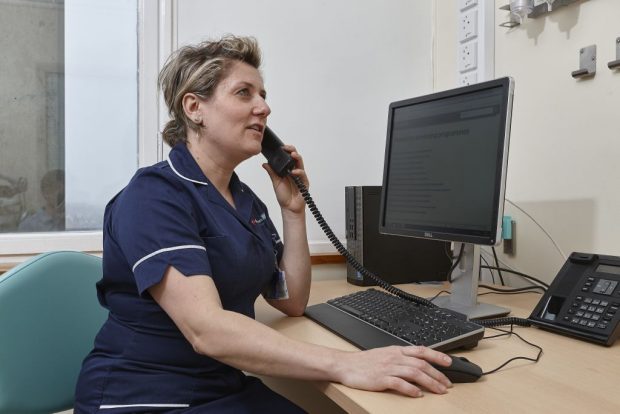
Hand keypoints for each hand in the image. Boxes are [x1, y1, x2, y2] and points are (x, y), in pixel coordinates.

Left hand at [262, 144, 308, 214]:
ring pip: (301, 163)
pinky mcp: (304, 183)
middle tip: (287, 148)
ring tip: (292, 154)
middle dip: (292, 150)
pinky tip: (293, 172)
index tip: (281, 147)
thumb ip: (271, 172)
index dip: (286, 151)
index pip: (288, 157)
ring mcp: (300, 176)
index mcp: (288, 170)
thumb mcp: (275, 182)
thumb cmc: (284, 195)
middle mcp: (295, 171)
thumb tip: (264, 163)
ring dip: (297, 158)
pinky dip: (299, 172)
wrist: (289, 207)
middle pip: (296, 157)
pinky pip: (303, 175)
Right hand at [334, 346, 452, 396]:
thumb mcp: (385, 354)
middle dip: (438, 374)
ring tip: (439, 390)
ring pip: (414, 373)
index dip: (437, 356)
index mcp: (397, 350)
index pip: (421, 350)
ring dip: (429, 382)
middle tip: (447, 384)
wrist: (346, 364)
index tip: (449, 362)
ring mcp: (388, 368)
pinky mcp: (381, 379)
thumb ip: (401, 357)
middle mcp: (395, 357)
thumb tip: (418, 361)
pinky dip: (410, 389)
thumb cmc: (365, 362)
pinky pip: (399, 383)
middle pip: (421, 364)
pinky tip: (417, 394)